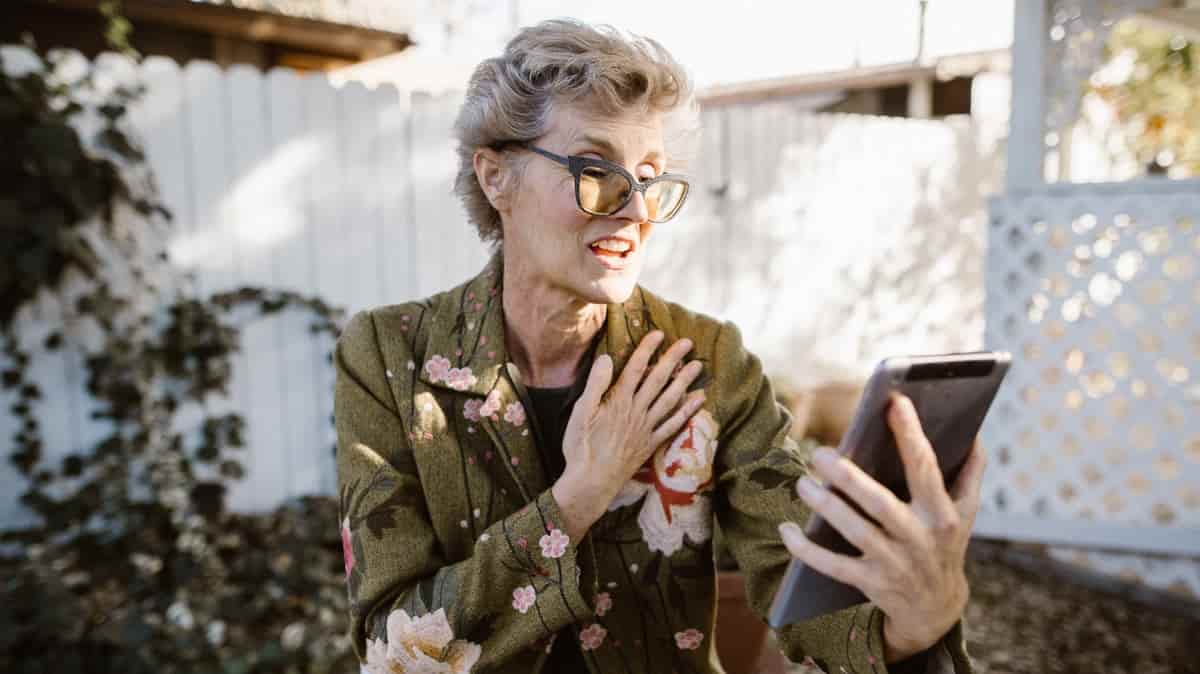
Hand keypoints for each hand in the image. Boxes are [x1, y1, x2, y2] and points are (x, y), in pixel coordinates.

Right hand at [552, 330, 705, 539]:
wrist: (591, 481)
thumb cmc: (580, 447)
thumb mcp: (580, 413)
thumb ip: (595, 384)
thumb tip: (606, 358)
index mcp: (618, 401)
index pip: (635, 369)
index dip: (648, 349)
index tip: (659, 334)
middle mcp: (637, 411)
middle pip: (658, 380)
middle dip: (673, 359)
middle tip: (688, 343)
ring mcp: (646, 428)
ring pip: (670, 399)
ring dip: (685, 381)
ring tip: (698, 365)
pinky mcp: (651, 443)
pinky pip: (673, 424)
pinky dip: (686, 411)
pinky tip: (698, 400)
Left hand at [778, 393, 986, 662]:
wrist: (937, 610)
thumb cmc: (944, 545)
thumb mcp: (964, 513)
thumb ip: (970, 472)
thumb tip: (975, 431)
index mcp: (942, 514)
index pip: (926, 469)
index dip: (911, 435)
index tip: (894, 401)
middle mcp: (919, 538)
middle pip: (881, 504)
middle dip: (850, 478)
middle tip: (821, 452)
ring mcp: (894, 563)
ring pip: (855, 532)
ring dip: (826, 507)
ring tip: (803, 482)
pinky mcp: (871, 583)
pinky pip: (833, 567)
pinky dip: (807, 550)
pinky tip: (787, 528)